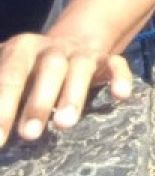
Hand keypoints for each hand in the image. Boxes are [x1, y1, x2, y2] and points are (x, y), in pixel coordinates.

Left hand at [0, 32, 133, 145]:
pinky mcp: (106, 59)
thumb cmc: (29, 68)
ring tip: (64, 125)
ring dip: (73, 95)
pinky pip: (116, 64)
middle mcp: (54, 48)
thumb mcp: (8, 69)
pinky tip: (120, 97)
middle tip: (29, 135)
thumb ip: (0, 84)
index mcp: (22, 48)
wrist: (73, 40)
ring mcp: (82, 53)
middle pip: (48, 69)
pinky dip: (119, 78)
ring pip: (81, 68)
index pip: (10, 74)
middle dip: (38, 102)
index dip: (3, 106)